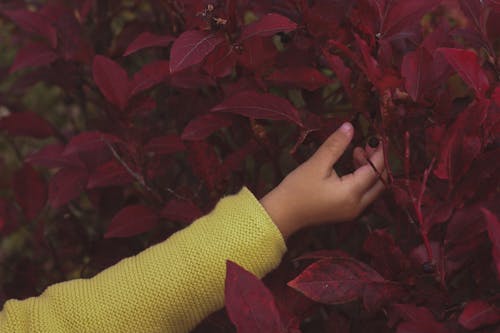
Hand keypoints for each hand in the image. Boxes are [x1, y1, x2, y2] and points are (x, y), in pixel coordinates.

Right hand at [259, 122, 387, 238]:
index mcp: (352, 193)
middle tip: (367, 144)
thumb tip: (350, 126)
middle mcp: (358, 205)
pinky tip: (350, 167)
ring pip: (373, 189)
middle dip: (377, 162)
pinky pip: (364, 194)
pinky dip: (362, 180)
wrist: (282, 214)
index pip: (375, 170)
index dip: (379, 153)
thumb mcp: (316, 164)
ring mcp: (353, 211)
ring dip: (369, 170)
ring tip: (355, 151)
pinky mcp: (346, 212)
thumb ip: (335, 145)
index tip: (379, 137)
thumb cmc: (297, 189)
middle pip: (380, 182)